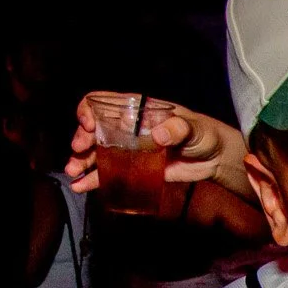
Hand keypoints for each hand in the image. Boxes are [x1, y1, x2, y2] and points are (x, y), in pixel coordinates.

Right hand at [65, 94, 251, 198]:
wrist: (214, 159)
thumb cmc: (204, 134)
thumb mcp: (193, 128)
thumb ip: (178, 129)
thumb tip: (159, 134)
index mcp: (137, 110)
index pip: (103, 102)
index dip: (89, 110)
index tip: (89, 125)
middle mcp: (127, 127)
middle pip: (94, 128)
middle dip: (82, 138)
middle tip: (79, 151)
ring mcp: (128, 149)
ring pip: (96, 151)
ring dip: (81, 161)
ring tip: (73, 172)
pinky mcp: (133, 168)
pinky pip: (108, 172)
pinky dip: (93, 179)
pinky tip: (81, 186)